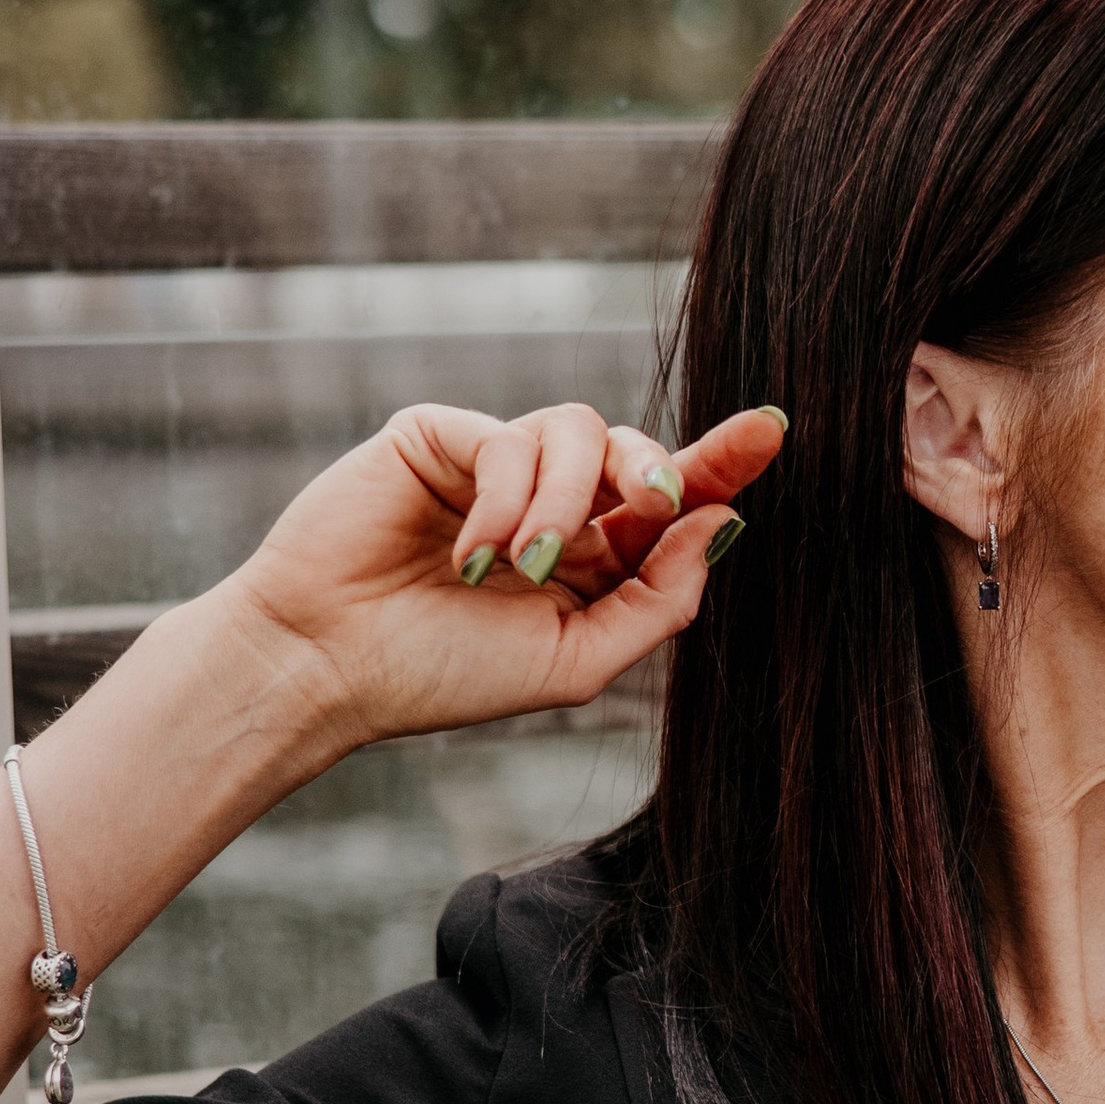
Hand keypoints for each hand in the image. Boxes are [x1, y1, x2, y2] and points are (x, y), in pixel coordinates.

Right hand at [217, 398, 783, 754]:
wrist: (330, 667)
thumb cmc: (441, 674)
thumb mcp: (575, 660)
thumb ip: (658, 599)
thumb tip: (725, 524)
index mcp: (591, 557)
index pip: (671, 500)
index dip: (722, 462)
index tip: (774, 429)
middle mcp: (551, 502)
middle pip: (637, 448)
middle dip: (657, 471)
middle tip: (649, 508)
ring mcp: (495, 465)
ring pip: (579, 429)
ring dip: (567, 501)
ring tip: (524, 565)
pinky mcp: (442, 437)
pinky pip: (510, 437)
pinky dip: (505, 501)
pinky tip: (470, 556)